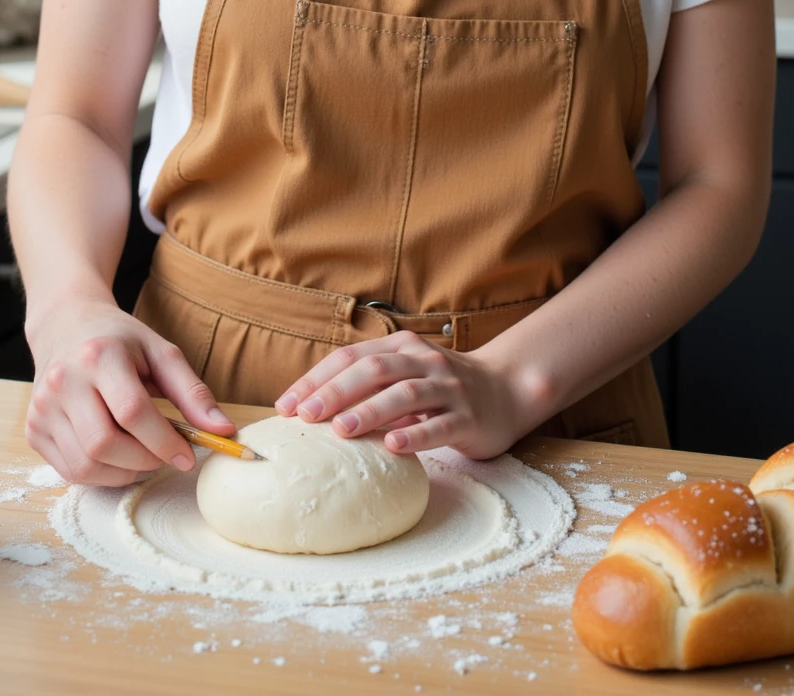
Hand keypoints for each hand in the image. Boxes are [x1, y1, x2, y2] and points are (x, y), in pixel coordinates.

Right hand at [25, 298, 235, 486]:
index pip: (132, 412)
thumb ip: (193, 392)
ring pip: (85, 465)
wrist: (66, 325)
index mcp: (99, 355)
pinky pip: (69, 470)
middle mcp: (63, 382)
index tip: (188, 455)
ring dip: (123, 473)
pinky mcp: (33, 430)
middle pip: (104, 444)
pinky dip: (100, 474)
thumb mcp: (161, 352)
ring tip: (143, 455)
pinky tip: (117, 456)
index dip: (164, 441)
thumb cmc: (119, 339)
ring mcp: (42, 408)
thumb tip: (224, 431)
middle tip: (166, 455)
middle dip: (144, 460)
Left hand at [273, 331, 538, 458]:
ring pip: (405, 394)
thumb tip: (309, 408)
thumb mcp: (405, 375)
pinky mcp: (468, 416)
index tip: (286, 405)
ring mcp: (448, 388)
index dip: (316, 379)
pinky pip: (439, 425)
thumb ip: (369, 384)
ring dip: (370, 411)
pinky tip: (392, 446)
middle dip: (336, 392)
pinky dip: (414, 434)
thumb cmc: (442, 389)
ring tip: (341, 429)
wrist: (507, 391)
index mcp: (401, 347)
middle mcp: (423, 361)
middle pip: (374, 370)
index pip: (350, 357)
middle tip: (306, 416)